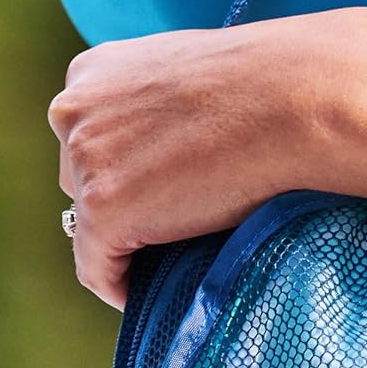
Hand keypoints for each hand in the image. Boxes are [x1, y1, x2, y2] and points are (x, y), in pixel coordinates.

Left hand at [48, 14, 345, 307]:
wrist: (293, 99)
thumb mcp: (197, 80)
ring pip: (88, 224)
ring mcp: (84, 161)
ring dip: (125, 243)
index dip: (125, 174)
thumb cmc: (270, 88)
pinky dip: (120, 287)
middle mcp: (73, 110)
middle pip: (81, 180)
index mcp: (93, 72)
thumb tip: (181, 148)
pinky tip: (150, 295)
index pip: (91, 139)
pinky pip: (97, 269)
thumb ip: (168, 107)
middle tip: (174, 230)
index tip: (161, 198)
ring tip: (172, 259)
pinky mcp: (103, 209)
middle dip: (122, 204)